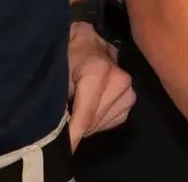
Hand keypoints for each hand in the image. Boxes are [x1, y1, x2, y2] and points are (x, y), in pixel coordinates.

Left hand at [67, 23, 135, 150]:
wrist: (85, 37)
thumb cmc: (68, 53)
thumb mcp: (58, 74)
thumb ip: (58, 102)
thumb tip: (57, 131)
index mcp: (99, 72)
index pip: (86, 115)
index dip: (72, 136)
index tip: (61, 152)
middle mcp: (119, 79)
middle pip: (94, 122)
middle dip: (77, 128)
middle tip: (63, 122)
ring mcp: (128, 87)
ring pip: (103, 123)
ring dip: (88, 125)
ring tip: (75, 113)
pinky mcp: (130, 96)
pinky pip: (114, 119)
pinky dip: (100, 120)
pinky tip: (90, 109)